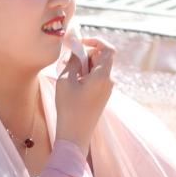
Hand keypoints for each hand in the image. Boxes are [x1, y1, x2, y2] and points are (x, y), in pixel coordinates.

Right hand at [53, 36, 115, 153]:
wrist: (75, 135)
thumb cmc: (68, 108)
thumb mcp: (65, 81)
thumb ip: (72, 61)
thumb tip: (76, 50)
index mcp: (103, 75)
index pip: (107, 49)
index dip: (96, 41)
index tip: (81, 42)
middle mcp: (109, 81)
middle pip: (101, 58)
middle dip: (86, 55)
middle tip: (68, 62)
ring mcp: (107, 90)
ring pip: (98, 69)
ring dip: (84, 66)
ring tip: (68, 76)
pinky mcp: (102, 96)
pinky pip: (96, 79)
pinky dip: (85, 76)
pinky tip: (72, 85)